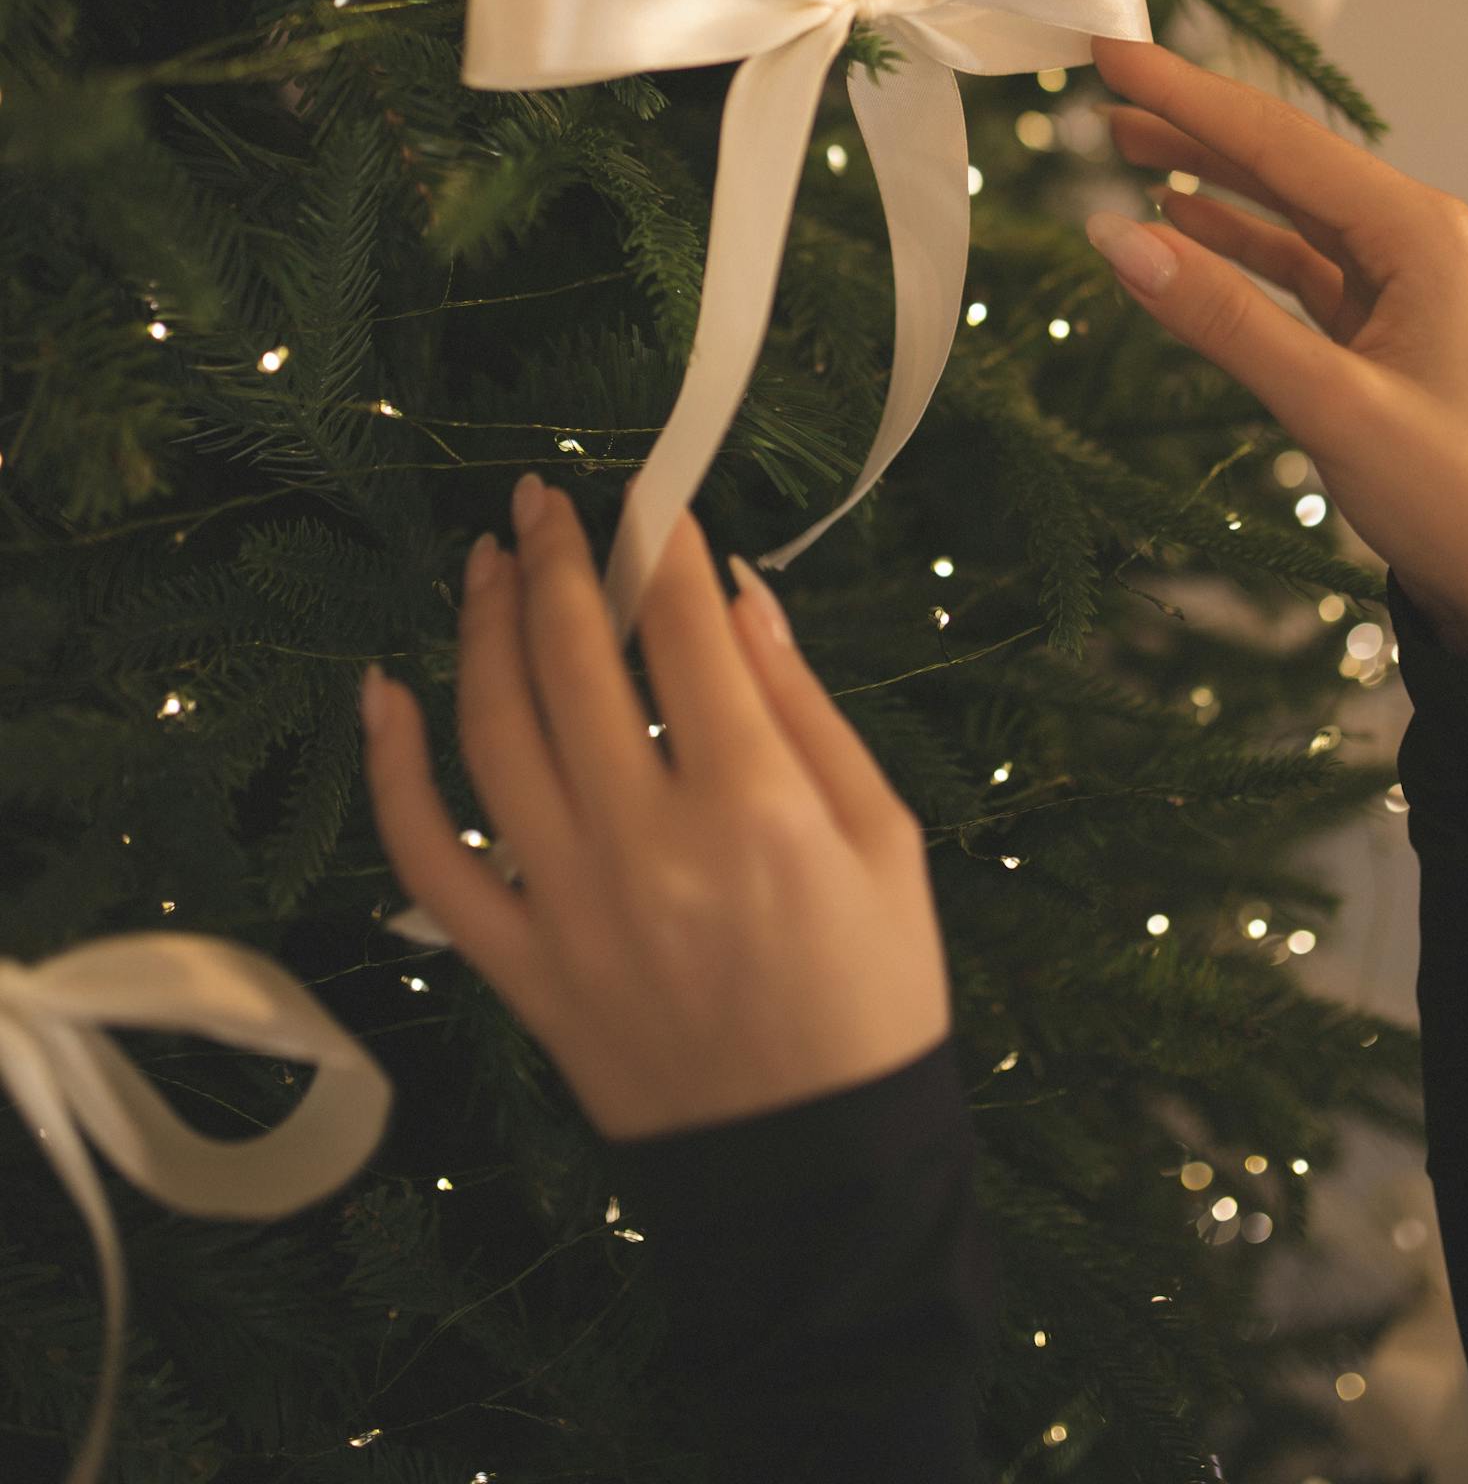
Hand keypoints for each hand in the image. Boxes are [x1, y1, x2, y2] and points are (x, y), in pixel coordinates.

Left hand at [359, 474, 951, 1138]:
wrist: (814, 1173)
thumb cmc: (873, 994)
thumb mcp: (885, 839)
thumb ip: (804, 709)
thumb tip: (735, 593)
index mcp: (756, 806)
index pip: (683, 628)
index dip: (660, 541)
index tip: (647, 493)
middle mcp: (649, 843)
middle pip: (573, 659)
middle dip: (554, 557)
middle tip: (538, 499)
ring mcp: (570, 908)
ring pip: (493, 734)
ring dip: (479, 629)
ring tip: (485, 563)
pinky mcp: (519, 967)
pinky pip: (430, 860)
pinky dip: (392, 771)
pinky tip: (383, 692)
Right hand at [1085, 38, 1467, 661]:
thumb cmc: (1456, 496)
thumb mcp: (1332, 407)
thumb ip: (1223, 320)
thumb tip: (1118, 239)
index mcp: (1418, 233)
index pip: (1280, 142)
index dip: (1188, 93)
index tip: (1112, 48)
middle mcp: (1413, 238)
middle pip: (1282, 159)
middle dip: (1191, 120)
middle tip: (1102, 81)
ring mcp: (1399, 281)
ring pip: (1285, 208)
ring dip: (1207, 176)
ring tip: (1124, 140)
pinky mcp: (1380, 325)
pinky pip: (1296, 263)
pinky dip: (1234, 242)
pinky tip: (1181, 222)